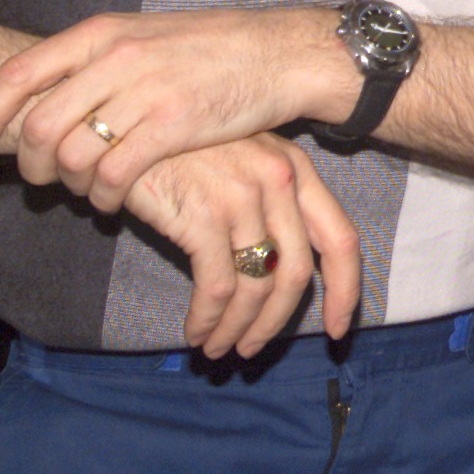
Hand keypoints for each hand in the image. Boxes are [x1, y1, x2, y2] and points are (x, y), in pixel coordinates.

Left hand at [0, 7, 357, 212]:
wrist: (280, 53)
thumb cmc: (213, 48)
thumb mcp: (146, 35)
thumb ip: (97, 59)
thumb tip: (46, 92)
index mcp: (104, 31)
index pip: (19, 73)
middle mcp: (117, 57)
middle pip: (38, 124)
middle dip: (28, 163)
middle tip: (41, 180)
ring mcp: (146, 91)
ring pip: (73, 154)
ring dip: (70, 185)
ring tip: (87, 190)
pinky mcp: (174, 127)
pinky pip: (114, 176)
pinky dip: (104, 198)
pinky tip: (116, 200)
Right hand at [124, 134, 363, 357]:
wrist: (129, 123)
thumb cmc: (182, 147)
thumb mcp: (240, 163)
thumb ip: (267, 207)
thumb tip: (275, 276)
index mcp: (297, 169)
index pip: (341, 239)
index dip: (345, 291)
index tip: (336, 330)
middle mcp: (279, 180)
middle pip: (296, 274)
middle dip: (276, 324)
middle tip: (251, 350)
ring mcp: (244, 197)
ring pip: (257, 287)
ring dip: (238, 329)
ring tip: (217, 348)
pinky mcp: (204, 216)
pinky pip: (218, 287)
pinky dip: (208, 319)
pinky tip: (195, 332)